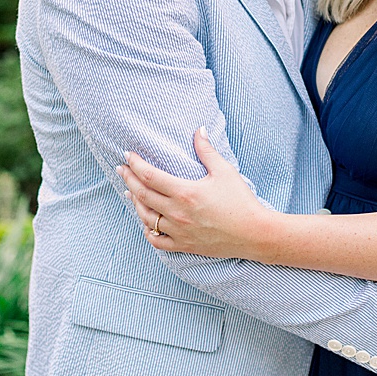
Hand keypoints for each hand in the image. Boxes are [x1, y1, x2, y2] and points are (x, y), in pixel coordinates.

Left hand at [119, 128, 270, 260]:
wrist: (255, 233)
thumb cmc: (241, 201)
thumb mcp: (225, 171)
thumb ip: (207, 151)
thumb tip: (198, 130)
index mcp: (185, 193)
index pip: (150, 176)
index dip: (136, 164)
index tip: (128, 156)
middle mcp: (176, 213)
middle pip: (142, 195)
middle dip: (128, 179)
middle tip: (121, 169)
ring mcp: (178, 231)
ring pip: (145, 217)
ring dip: (135, 203)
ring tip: (131, 192)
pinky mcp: (184, 245)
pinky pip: (156, 240)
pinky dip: (147, 230)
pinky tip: (146, 222)